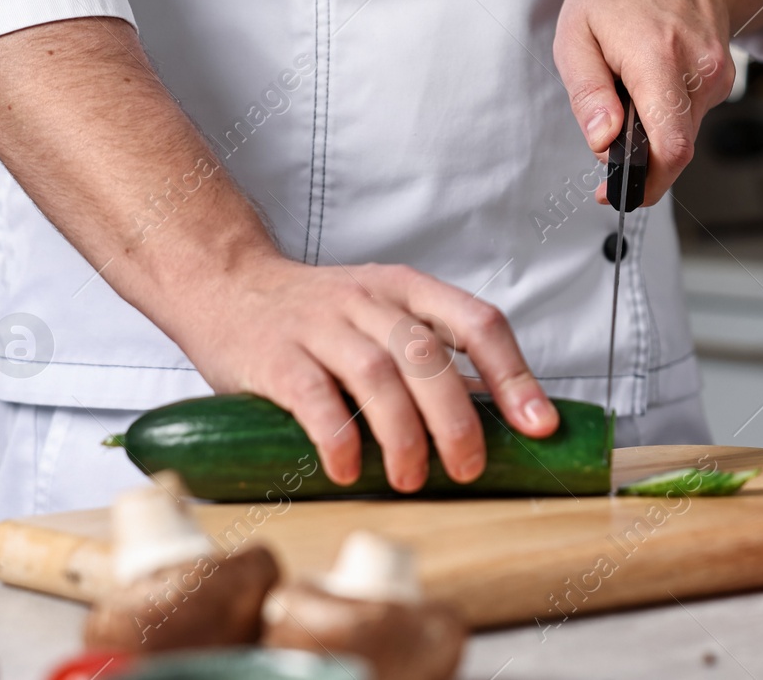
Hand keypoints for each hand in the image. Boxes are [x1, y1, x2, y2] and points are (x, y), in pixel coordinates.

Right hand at [159, 252, 558, 490]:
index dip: (515, 374)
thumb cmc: (317, 316)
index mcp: (408, 289)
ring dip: (402, 434)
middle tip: (467, 469)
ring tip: (410, 479)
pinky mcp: (276, 354)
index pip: (478, 322)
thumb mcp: (381, 316)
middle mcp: (370, 299)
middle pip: (429, 356)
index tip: (538, 425)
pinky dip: (339, 436)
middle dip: (456, 420)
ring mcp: (321, 323)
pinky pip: (314, 396)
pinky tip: (350, 469)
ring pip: (378, 374)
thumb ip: (427, 358)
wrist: (224, 284)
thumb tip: (495, 423)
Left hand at [553, 0, 762, 203]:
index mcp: (658, 58)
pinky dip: (665, 113)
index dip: (644, 183)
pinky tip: (650, 80)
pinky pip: (690, 116)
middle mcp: (699, 69)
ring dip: (651, 130)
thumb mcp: (577, 33)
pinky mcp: (723, 78)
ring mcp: (718, 74)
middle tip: (608, 142)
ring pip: (682, 133)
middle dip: (640, 160)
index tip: (616, 193)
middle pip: (676, 150)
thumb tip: (602, 140)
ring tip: (627, 88)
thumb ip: (588, 93)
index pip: (670, 147)